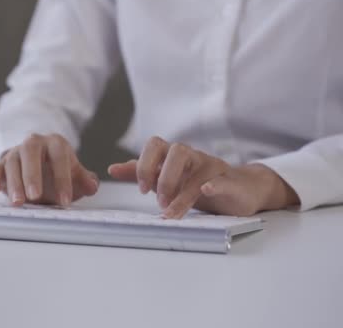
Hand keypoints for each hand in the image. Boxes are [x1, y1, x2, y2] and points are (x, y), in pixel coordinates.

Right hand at [0, 134, 99, 205]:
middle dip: (32, 175)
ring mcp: (15, 152)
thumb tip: (92, 185)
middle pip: (30, 152)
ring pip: (11, 162)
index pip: (59, 157)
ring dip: (14, 182)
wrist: (42, 168)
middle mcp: (34, 143)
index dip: (63, 179)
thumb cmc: (60, 173)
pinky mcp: (1, 163)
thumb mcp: (76, 176)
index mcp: (55, 143)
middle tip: (35, 196)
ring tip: (18, 203)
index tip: (65, 201)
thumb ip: (87, 181)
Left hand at [108, 136, 298, 217]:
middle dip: (163, 176)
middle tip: (157, 199)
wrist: (242, 190)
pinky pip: (222, 179)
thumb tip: (113, 168)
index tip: (142, 190)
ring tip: (172, 210)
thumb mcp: (166, 178)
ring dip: (181, 189)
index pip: (155, 145)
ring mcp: (212, 167)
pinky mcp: (230, 181)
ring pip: (196, 167)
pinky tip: (206, 191)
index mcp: (175, 156)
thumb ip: (141, 172)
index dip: (144, 165)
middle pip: (176, 150)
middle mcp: (193, 157)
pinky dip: (213, 185)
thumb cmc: (199, 183)